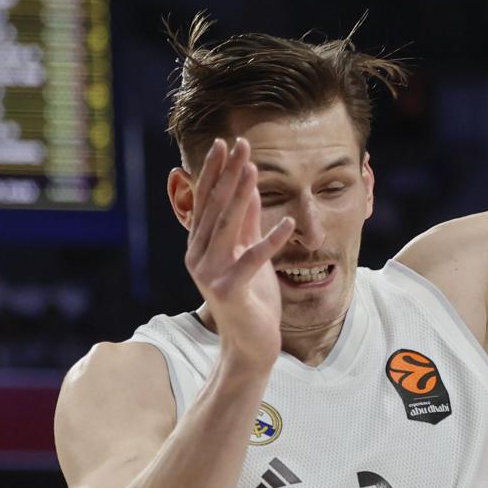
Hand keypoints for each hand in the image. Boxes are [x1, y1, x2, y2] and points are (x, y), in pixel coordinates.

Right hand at [184, 138, 294, 369]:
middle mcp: (198, 256)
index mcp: (201, 245)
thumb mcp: (249, 251)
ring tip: (253, 169)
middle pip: (215, 208)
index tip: (227, 143)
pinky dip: (271, 240)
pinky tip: (288, 222)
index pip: (208, 201)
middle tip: (240, 144)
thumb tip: (249, 186)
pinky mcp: (228, 290)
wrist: (249, 343)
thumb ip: (247, 222)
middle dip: (228, 174)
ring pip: (227, 227)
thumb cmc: (251, 297)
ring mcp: (210, 273)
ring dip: (241, 196)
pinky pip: (252, 260)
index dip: (217, 171)